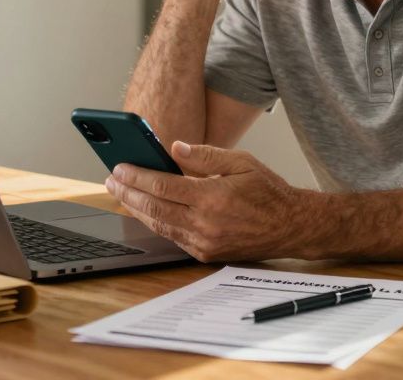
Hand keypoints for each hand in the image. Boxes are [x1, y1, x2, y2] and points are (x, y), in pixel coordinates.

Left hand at [104, 141, 319, 261]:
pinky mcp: (207, 253)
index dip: (137, 176)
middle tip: (111, 180)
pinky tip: (146, 211)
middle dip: (128, 193)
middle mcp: (206, 223)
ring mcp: (205, 242)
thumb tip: (174, 148)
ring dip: (137, 209)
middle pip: (154, 208)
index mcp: (213, 197)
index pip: (164, 186)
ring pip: (160, 225)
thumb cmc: (269, 192)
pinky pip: (173, 237)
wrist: (291, 227)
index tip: (120, 167)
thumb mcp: (242, 162)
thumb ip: (206, 155)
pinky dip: (156, 223)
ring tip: (122, 194)